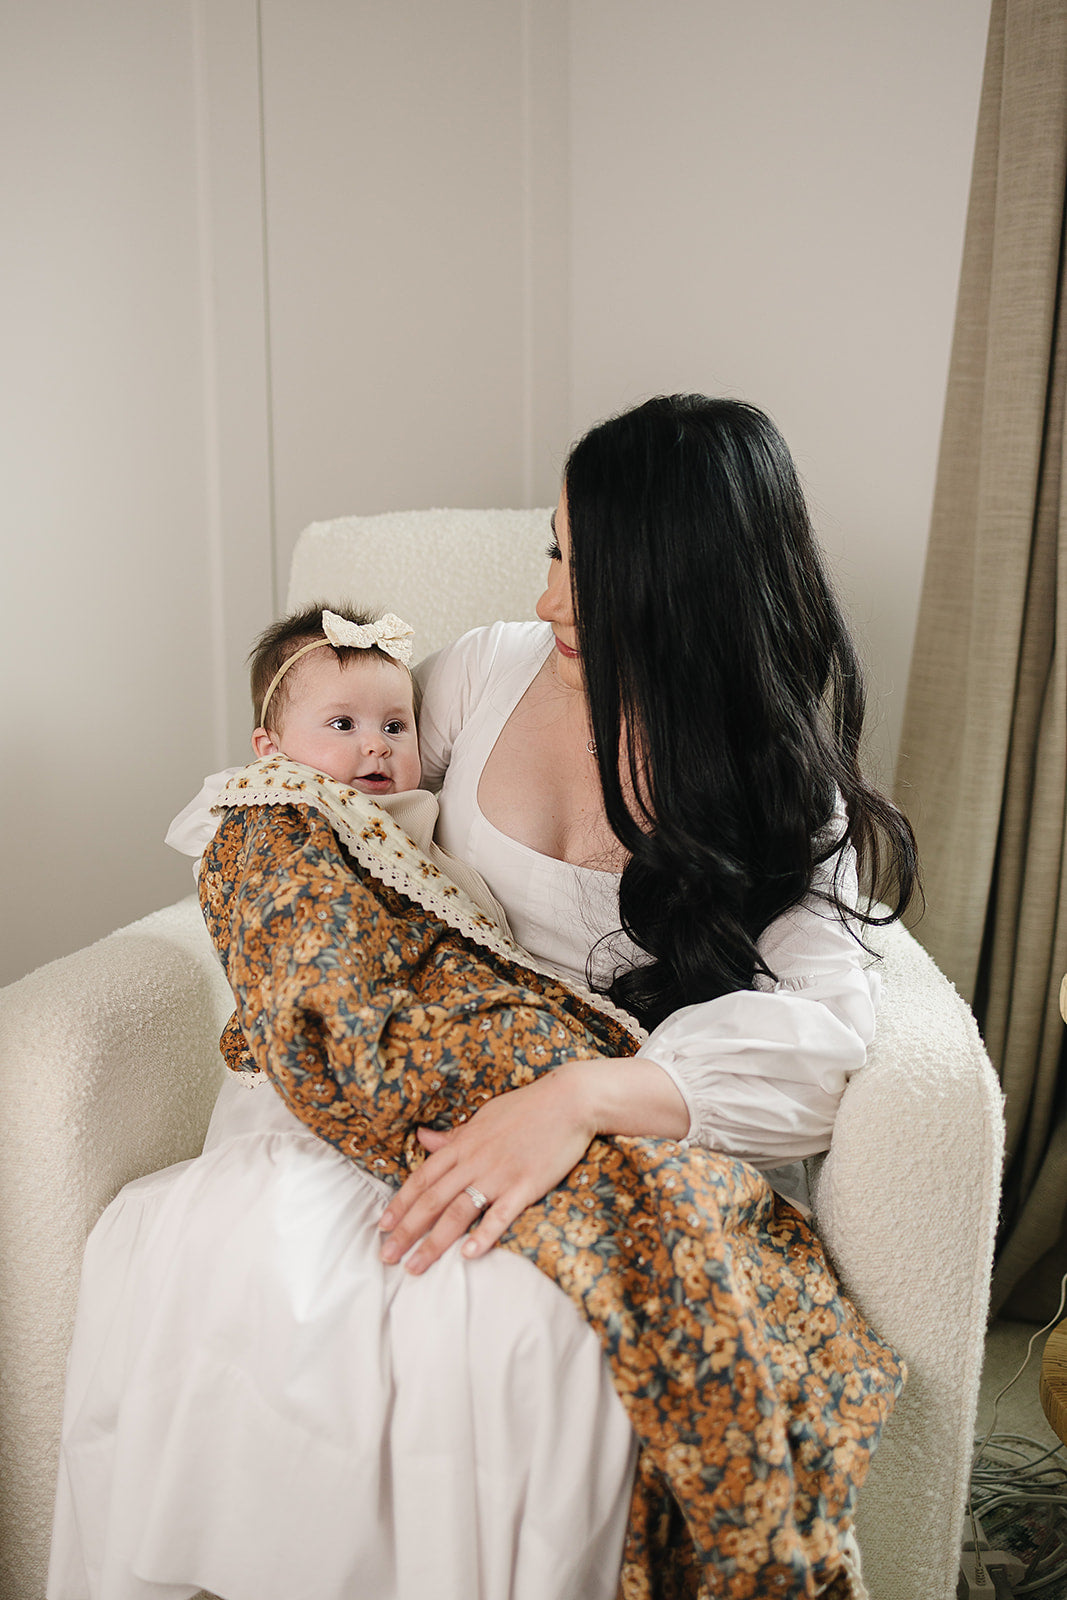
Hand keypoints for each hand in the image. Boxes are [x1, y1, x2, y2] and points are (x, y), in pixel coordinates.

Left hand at [377, 1063, 597, 1273]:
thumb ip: (453, 1136)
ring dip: (434, 1242)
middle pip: (432, 1200)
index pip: (423, 1178)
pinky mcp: (526, 1185)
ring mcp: (500, 1174)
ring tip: (415, 1267)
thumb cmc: (526, 1108)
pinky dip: (482, 1235)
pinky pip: (500, 1214)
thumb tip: (422, 1138)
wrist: (569, 1101)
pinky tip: (467, 1255)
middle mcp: (475, 1161)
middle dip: (406, 1231)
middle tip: (387, 1257)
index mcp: (463, 1144)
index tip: (382, 1227)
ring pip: (458, 1212)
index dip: (400, 1203)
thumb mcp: (483, 1117)